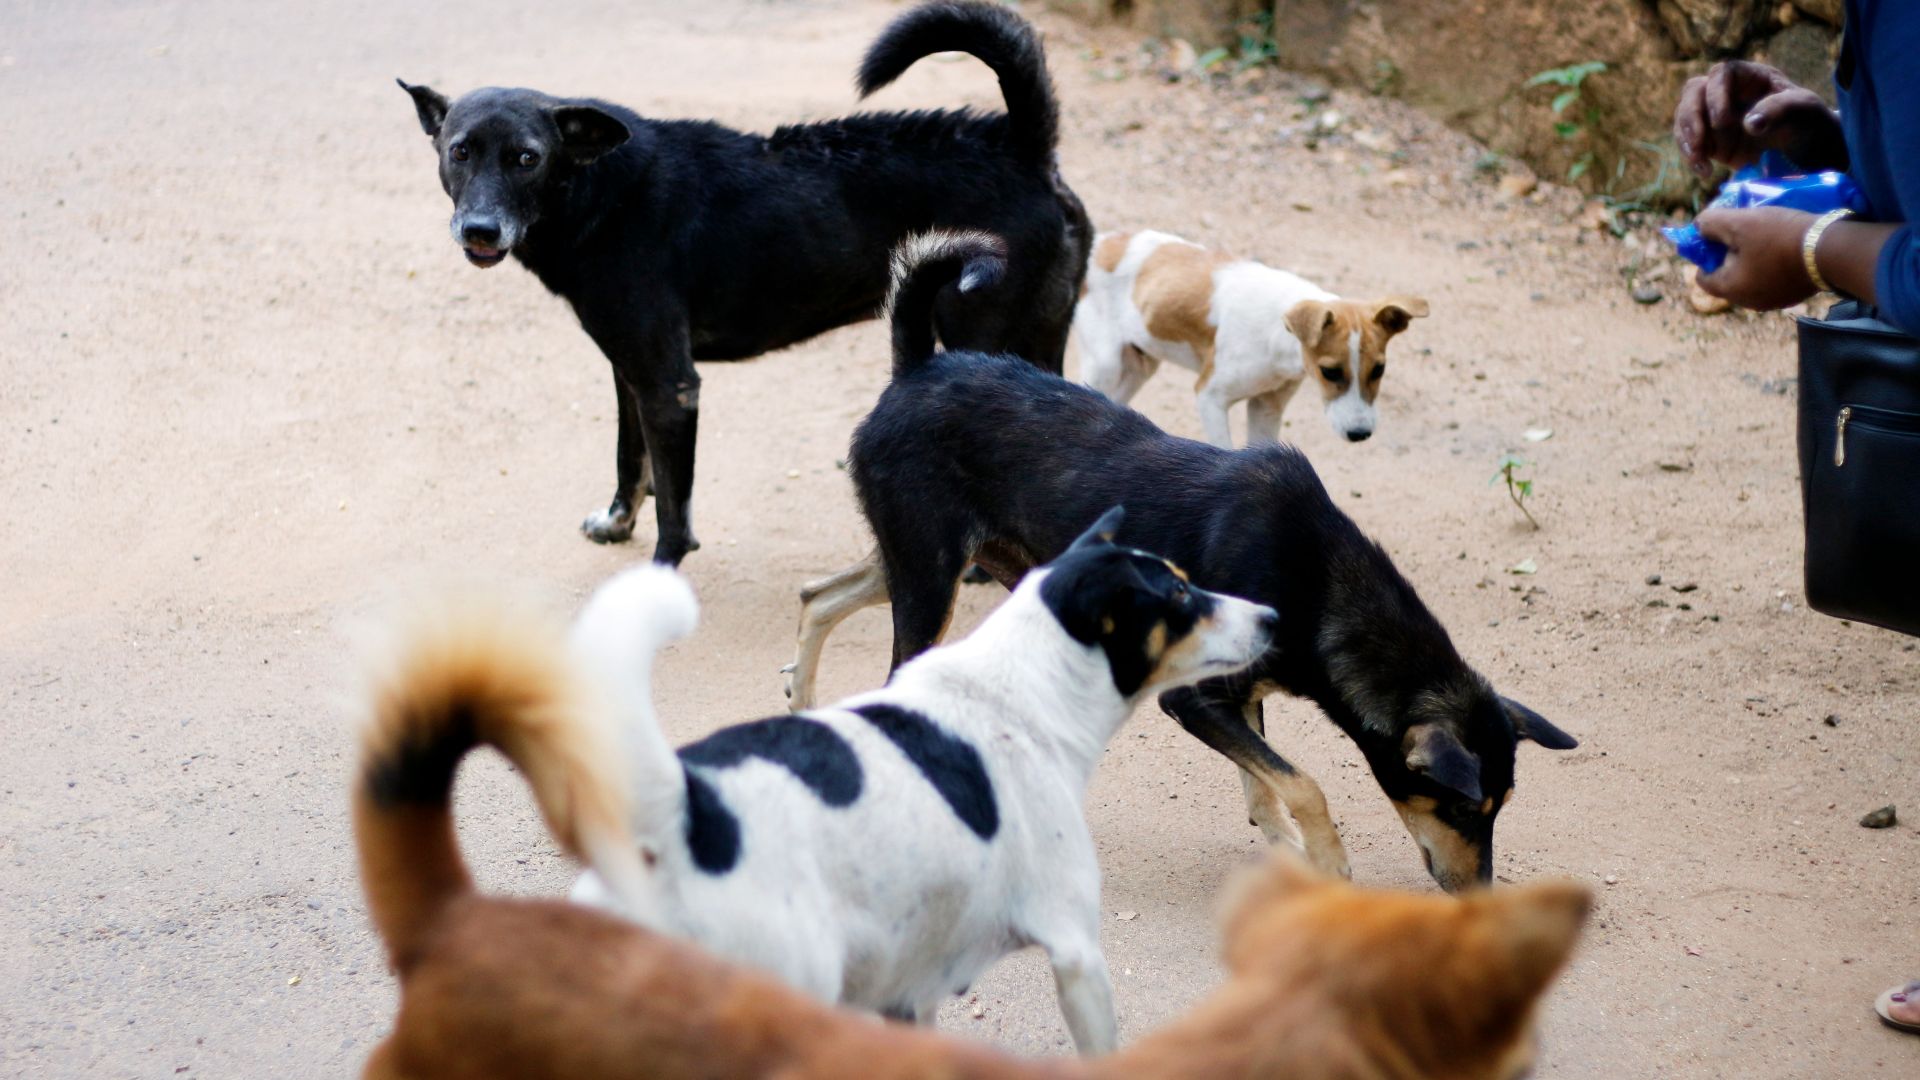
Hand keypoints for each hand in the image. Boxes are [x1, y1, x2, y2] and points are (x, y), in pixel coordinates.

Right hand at [1673, 60, 1846, 176]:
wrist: (1804, 152)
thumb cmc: (1807, 122)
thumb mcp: (1803, 111)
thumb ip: (1778, 110)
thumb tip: (1749, 123)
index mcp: (1750, 77)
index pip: (1722, 74)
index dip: (1716, 94)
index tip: (1723, 121)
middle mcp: (1727, 92)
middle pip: (1694, 92)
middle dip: (1691, 117)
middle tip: (1699, 142)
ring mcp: (1714, 116)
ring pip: (1684, 117)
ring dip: (1686, 139)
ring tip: (1701, 161)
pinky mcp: (1709, 140)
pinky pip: (1688, 143)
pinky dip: (1691, 157)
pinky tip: (1705, 172)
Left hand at [1694, 206, 1817, 309]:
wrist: (1833, 249)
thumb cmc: (1779, 236)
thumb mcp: (1739, 223)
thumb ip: (1711, 223)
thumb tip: (1698, 225)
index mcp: (1731, 290)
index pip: (1702, 278)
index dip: (1704, 255)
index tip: (1716, 236)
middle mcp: (1749, 302)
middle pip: (1728, 277)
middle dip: (1729, 255)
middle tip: (1742, 231)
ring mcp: (1774, 301)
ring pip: (1751, 278)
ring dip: (1752, 258)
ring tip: (1764, 236)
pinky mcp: (1794, 295)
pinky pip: (1773, 279)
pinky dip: (1771, 265)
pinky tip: (1782, 246)